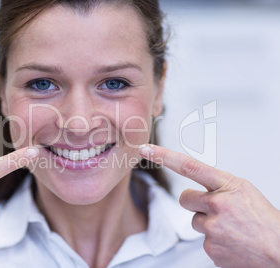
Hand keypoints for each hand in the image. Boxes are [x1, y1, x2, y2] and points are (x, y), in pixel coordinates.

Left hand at [139, 144, 279, 267]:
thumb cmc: (262, 218)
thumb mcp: (242, 190)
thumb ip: (217, 186)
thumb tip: (197, 191)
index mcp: (227, 186)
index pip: (189, 165)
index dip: (164, 156)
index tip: (146, 149)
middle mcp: (218, 205)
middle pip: (184, 198)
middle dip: (196, 203)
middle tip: (218, 210)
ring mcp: (213, 229)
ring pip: (194, 221)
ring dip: (207, 223)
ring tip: (230, 228)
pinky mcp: (211, 249)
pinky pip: (203, 240)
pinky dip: (215, 242)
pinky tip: (231, 241)